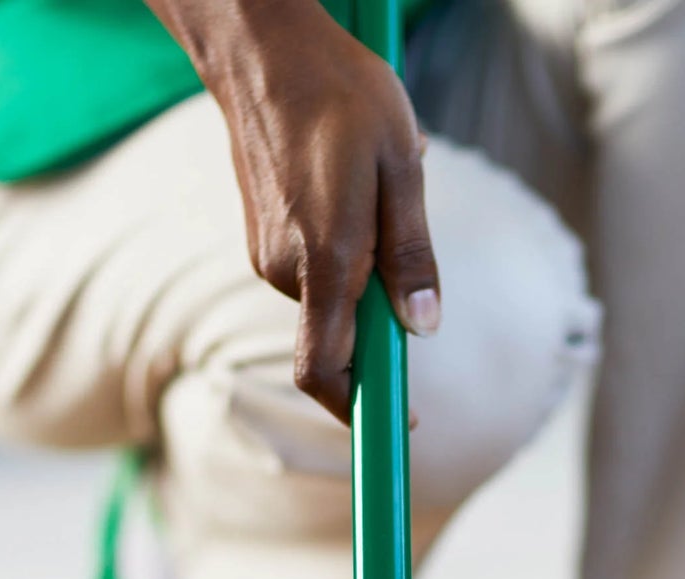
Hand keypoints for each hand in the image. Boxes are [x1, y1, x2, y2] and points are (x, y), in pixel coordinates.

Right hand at [200, 1, 439, 421]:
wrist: (264, 47)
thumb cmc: (342, 97)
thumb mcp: (402, 169)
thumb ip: (413, 256)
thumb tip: (421, 328)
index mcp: (325, 261)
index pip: (324, 370)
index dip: (362, 410)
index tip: (402, 426)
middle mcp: (287, 271)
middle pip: (344, 339)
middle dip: (384, 322)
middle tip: (408, 258)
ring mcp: (269, 257)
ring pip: (334, 303)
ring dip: (368, 279)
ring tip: (379, 201)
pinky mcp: (265, 242)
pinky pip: (318, 276)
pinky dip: (347, 260)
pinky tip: (355, 198)